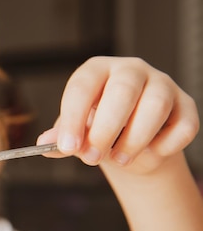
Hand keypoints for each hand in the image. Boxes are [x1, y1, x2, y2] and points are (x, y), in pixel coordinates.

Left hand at [37, 56, 198, 174]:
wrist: (131, 147)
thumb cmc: (98, 132)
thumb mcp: (75, 134)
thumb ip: (61, 138)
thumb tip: (46, 143)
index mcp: (97, 71)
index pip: (83, 87)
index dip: (73, 117)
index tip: (67, 146)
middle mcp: (130, 71)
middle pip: (122, 92)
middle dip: (105, 130)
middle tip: (91, 158)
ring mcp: (162, 84)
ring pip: (155, 106)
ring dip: (134, 139)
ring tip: (118, 159)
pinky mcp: (186, 105)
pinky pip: (183, 126)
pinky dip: (164, 146)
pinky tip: (149, 153)